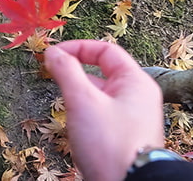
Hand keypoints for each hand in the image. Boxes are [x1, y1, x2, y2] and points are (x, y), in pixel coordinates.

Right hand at [44, 40, 164, 180]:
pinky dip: (85, 117)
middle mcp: (138, 98)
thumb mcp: (83, 101)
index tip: (53, 56)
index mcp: (135, 82)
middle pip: (101, 73)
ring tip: (69, 113)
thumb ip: (67, 72)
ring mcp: (133, 118)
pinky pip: (101, 116)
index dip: (77, 48)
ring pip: (99, 97)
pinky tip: (77, 132)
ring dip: (79, 99)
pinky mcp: (124, 137)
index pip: (105, 50)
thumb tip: (53, 52)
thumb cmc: (110, 145)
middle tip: (55, 82)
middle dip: (75, 76)